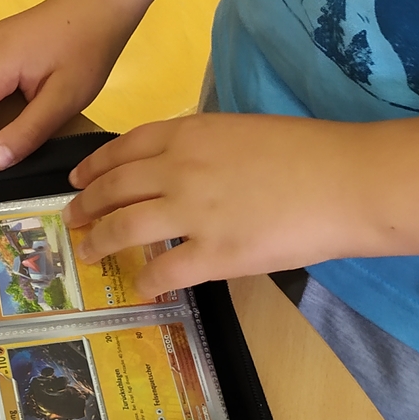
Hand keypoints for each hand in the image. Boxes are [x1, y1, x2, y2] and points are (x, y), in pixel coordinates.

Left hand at [62, 114, 384, 294]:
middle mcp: (179, 170)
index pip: (124, 149)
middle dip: (86, 206)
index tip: (77, 180)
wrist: (346, 180)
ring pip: (124, 229)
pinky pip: (162, 272)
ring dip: (99, 243)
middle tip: (72, 220)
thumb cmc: (308, 152)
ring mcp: (192, 213)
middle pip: (114, 189)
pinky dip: (144, 282)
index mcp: (189, 134)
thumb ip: (204, 147)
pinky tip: (139, 289)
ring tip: (86, 253)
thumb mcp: (242, 131)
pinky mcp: (213, 254)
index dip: (95, 167)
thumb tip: (179, 169)